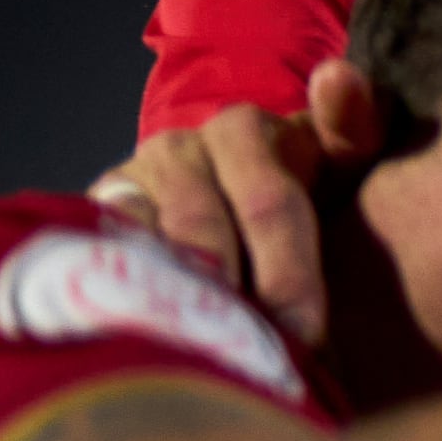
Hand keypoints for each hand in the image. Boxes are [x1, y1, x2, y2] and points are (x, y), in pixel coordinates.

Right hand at [94, 61, 380, 342]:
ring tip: (208, 363)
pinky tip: (154, 349)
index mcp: (246, 130)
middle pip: (207, 236)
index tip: (307, 334)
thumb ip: (355, 125)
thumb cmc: (304, 181)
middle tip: (259, 362)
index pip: (270, 204)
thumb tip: (339, 77)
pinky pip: (101, 268)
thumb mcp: (341, 156)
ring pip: (149, 253)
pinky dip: (130, 308)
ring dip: (180, 309)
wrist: (226, 185)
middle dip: (239, 303)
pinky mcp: (86, 222)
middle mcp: (178, 150)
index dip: (289, 273)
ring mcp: (126, 186)